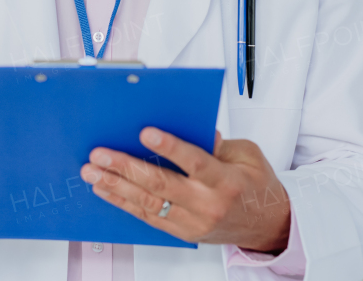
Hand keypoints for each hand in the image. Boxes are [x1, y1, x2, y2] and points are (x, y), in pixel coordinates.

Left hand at [81, 129, 290, 252]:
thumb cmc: (257, 186)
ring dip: (116, 187)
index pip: (194, 162)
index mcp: (226, 180)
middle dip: (126, 167)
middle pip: (161, 185)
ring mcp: (194, 222)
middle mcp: (208, 204)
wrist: (270, 226)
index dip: (169, 147)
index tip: (145, 132)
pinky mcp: (184, 233)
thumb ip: (219, 143)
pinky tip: (106, 190)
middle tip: (100, 154)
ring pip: (149, 204)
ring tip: (92, 173)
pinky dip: (125, 203)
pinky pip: (149, 218)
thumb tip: (194, 128)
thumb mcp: (247, 155)